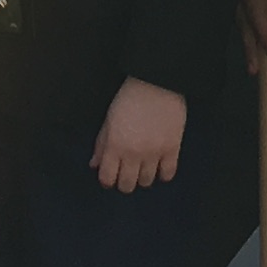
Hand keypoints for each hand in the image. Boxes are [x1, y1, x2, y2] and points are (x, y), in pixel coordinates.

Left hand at [91, 77, 189, 192]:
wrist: (157, 81)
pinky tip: (160, 166)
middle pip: (127, 185)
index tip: (110, 177)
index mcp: (115, 145)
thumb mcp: (109, 118)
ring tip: (143, 167)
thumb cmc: (130, 96)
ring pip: (147, 182)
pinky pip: (168, 174)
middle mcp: (133, 153)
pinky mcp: (172, 148)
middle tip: (126, 174)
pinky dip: (163, 174)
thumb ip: (101, 144)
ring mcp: (154, 152)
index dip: (107, 180)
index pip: (107, 178)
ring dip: (143, 177)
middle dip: (124, 182)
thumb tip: (94, 164)